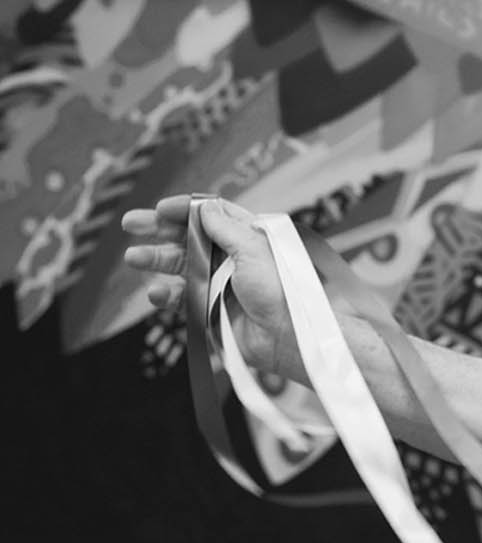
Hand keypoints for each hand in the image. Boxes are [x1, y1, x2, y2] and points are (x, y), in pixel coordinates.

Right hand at [121, 194, 302, 378]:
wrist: (289, 335)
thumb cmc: (282, 291)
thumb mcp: (255, 250)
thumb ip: (227, 229)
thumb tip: (206, 207)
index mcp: (246, 238)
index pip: (211, 215)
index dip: (185, 210)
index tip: (162, 209)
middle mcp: (231, 258)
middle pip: (188, 237)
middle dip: (158, 229)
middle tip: (131, 223)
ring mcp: (218, 283)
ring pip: (179, 266)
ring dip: (155, 259)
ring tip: (135, 257)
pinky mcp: (209, 308)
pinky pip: (181, 298)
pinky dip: (166, 294)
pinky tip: (157, 293)